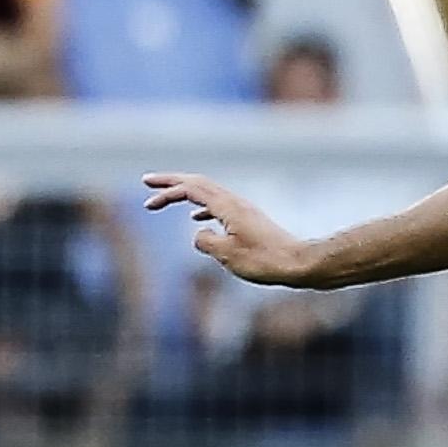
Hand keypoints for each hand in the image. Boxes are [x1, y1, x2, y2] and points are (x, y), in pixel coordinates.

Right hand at [142, 174, 321, 287]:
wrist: (299, 264)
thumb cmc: (265, 261)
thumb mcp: (226, 254)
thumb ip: (204, 241)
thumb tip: (200, 233)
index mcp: (227, 207)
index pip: (191, 189)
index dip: (167, 191)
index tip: (148, 199)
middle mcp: (236, 203)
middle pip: (199, 184)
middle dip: (172, 182)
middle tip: (148, 182)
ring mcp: (245, 211)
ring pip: (210, 194)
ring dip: (186, 195)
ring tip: (166, 200)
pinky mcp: (251, 222)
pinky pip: (221, 208)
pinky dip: (203, 208)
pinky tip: (197, 219)